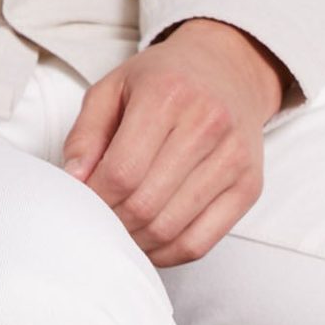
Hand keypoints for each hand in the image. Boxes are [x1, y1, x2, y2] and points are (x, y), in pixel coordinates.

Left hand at [63, 19, 285, 264]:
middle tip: (100, 220)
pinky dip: (168, 254)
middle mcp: (208, 125)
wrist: (229, 70)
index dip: (95, 199)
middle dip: (114, 222)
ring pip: (171, 229)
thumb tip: (74, 181)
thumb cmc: (166, 81)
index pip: (122, 172)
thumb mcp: (113, 89)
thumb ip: (85, 134)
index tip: (83, 202)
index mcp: (167, 95)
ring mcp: (234, 159)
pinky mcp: (250, 187)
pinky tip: (150, 242)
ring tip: (122, 231)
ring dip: (138, 242)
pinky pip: (201, 242)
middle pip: (145, 204)